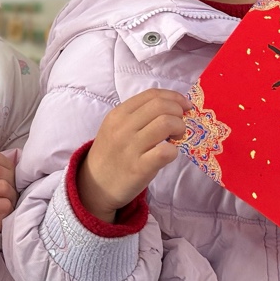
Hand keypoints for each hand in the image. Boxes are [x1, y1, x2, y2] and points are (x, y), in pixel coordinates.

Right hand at [79, 88, 189, 222]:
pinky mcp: (139, 168)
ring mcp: (130, 147)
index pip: (151, 95)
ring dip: (180, 128)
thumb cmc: (111, 155)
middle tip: (179, 125)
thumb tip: (171, 108)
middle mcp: (123, 127)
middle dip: (179, 112)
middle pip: (161, 106)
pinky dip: (174, 151)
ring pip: (166, 123)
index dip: (174, 97)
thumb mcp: (115, 128)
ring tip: (177, 138)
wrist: (94, 185)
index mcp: (118, 114)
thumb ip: (137, 116)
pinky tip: (169, 154)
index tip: (184, 106)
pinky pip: (165, 152)